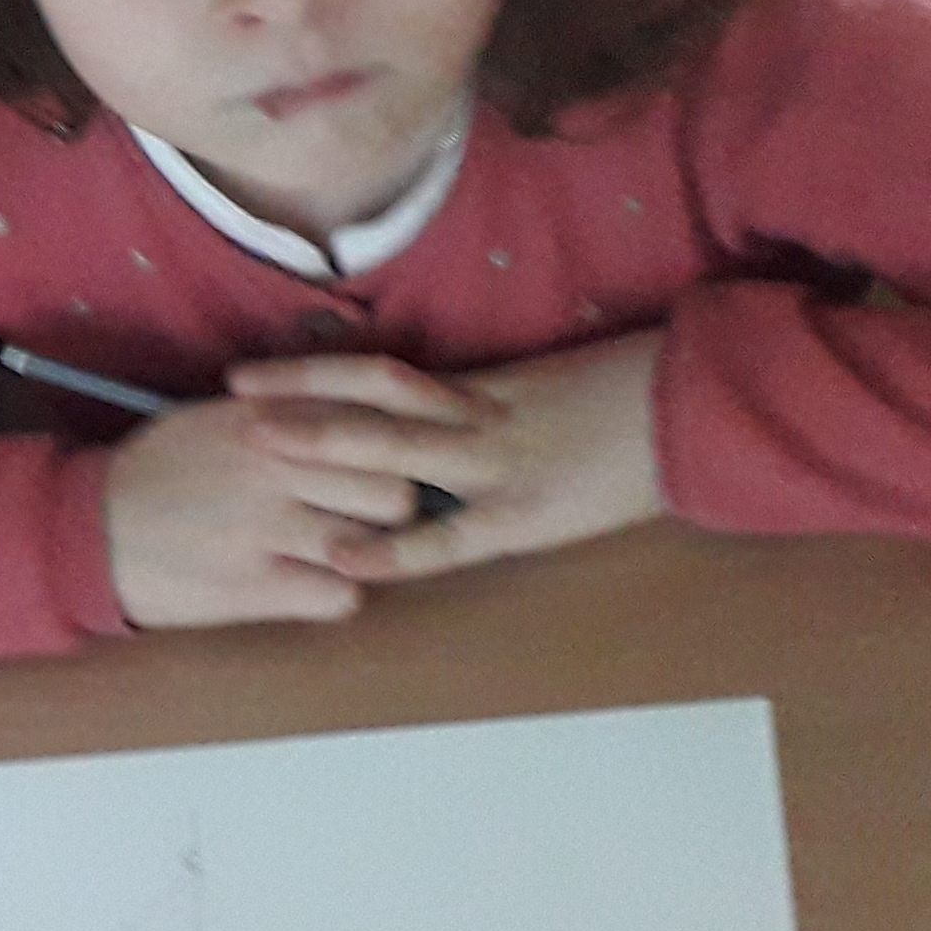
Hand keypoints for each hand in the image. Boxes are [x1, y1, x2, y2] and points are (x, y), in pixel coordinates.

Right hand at [101, 392, 438, 630]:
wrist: (87, 531)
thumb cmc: (154, 472)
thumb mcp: (215, 419)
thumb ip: (284, 414)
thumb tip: (353, 418)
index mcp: (269, 420)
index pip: (375, 431)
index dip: (386, 457)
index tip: (373, 473)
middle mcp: (275, 468)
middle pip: (391, 492)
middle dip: (387, 512)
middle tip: (360, 523)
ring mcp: (265, 529)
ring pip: (372, 546)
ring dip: (364, 557)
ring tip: (333, 556)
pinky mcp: (253, 586)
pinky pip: (339, 596)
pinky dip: (333, 596)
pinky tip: (306, 587)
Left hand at [235, 335, 666, 586]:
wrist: (700, 410)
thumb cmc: (630, 395)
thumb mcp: (547, 387)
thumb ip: (485, 401)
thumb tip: (426, 406)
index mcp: (481, 389)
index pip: (378, 376)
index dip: (312, 373)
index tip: (253, 375)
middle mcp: (476, 418)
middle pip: (370, 398)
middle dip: (297, 399)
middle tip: (230, 393)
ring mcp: (497, 465)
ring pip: (395, 446)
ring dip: (324, 443)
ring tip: (257, 445)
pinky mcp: (524, 515)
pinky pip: (449, 537)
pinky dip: (395, 549)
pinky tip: (344, 557)